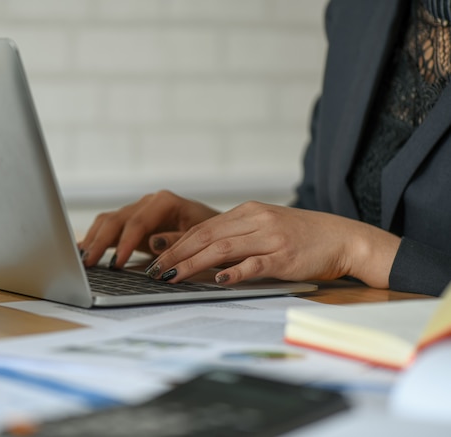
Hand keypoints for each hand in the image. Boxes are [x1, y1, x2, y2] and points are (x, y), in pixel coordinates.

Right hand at [79, 190, 218, 267]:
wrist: (215, 229)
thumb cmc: (210, 232)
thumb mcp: (200, 237)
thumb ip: (177, 240)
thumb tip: (153, 242)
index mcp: (164, 202)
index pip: (138, 222)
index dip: (125, 243)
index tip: (116, 263)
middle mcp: (147, 203)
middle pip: (116, 220)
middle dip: (101, 242)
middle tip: (89, 263)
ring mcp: (138, 211)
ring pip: (108, 221)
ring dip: (94, 239)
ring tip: (83, 259)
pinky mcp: (132, 222)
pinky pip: (109, 227)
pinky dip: (95, 238)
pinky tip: (83, 250)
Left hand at [145, 201, 400, 287]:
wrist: (343, 237)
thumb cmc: (301, 235)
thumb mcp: (265, 227)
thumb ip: (236, 236)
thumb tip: (202, 252)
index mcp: (249, 212)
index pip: (204, 228)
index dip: (177, 243)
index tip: (156, 257)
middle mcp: (256, 220)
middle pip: (207, 236)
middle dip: (176, 254)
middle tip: (154, 269)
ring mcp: (271, 238)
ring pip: (224, 248)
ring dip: (193, 263)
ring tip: (172, 276)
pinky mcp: (285, 257)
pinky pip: (255, 264)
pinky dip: (235, 271)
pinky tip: (218, 279)